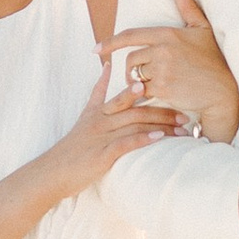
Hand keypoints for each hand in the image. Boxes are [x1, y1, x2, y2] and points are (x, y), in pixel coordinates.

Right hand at [49, 78, 185, 198]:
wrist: (53, 172)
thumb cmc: (72, 147)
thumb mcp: (84, 114)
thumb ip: (98, 92)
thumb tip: (106, 66)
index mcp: (98, 111)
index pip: (125, 95)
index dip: (147, 89)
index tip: (168, 86)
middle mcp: (101, 120)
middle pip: (137, 110)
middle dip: (164, 112)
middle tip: (185, 115)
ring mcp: (102, 136)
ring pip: (135, 125)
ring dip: (161, 126)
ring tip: (181, 130)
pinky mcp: (102, 154)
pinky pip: (125, 143)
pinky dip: (142, 139)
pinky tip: (158, 138)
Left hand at [110, 0, 238, 142]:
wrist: (223, 91)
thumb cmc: (214, 60)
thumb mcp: (203, 29)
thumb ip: (188, 6)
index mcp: (168, 34)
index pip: (130, 35)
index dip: (110, 43)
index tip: (96, 49)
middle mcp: (162, 50)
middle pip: (130, 59)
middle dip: (129, 68)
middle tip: (136, 76)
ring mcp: (162, 70)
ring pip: (134, 76)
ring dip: (135, 83)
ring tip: (144, 87)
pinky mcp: (163, 88)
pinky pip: (142, 92)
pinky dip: (142, 96)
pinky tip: (147, 98)